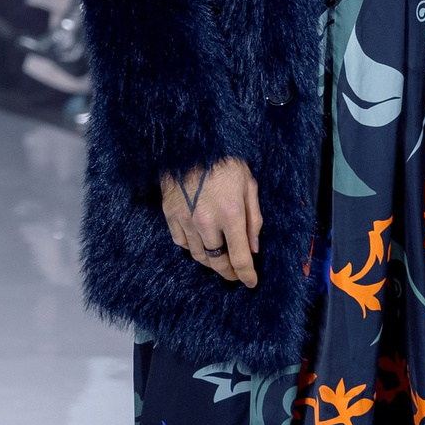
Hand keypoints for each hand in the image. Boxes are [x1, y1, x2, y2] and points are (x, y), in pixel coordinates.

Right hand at [161, 159, 261, 286]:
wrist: (192, 142)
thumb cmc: (225, 160)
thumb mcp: (249, 185)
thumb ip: (254, 219)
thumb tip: (254, 248)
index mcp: (231, 214)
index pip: (239, 257)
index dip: (246, 275)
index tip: (251, 282)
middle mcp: (206, 222)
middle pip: (217, 262)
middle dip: (228, 273)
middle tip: (236, 275)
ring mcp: (185, 220)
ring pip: (198, 255)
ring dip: (211, 262)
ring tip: (220, 262)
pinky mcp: (170, 214)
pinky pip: (181, 242)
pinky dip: (193, 247)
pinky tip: (201, 244)